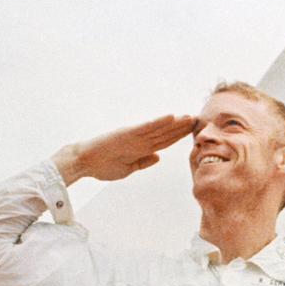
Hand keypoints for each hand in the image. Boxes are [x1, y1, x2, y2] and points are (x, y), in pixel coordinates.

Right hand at [52, 115, 195, 184]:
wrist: (84, 163)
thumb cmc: (103, 166)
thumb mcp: (129, 168)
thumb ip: (143, 162)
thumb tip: (158, 157)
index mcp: (141, 149)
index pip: (165, 142)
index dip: (179, 137)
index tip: (194, 133)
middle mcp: (140, 140)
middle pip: (166, 133)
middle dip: (182, 128)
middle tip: (199, 120)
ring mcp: (134, 136)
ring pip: (160, 128)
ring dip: (175, 123)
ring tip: (190, 117)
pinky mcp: (126, 133)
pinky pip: (146, 127)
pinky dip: (158, 122)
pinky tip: (170, 117)